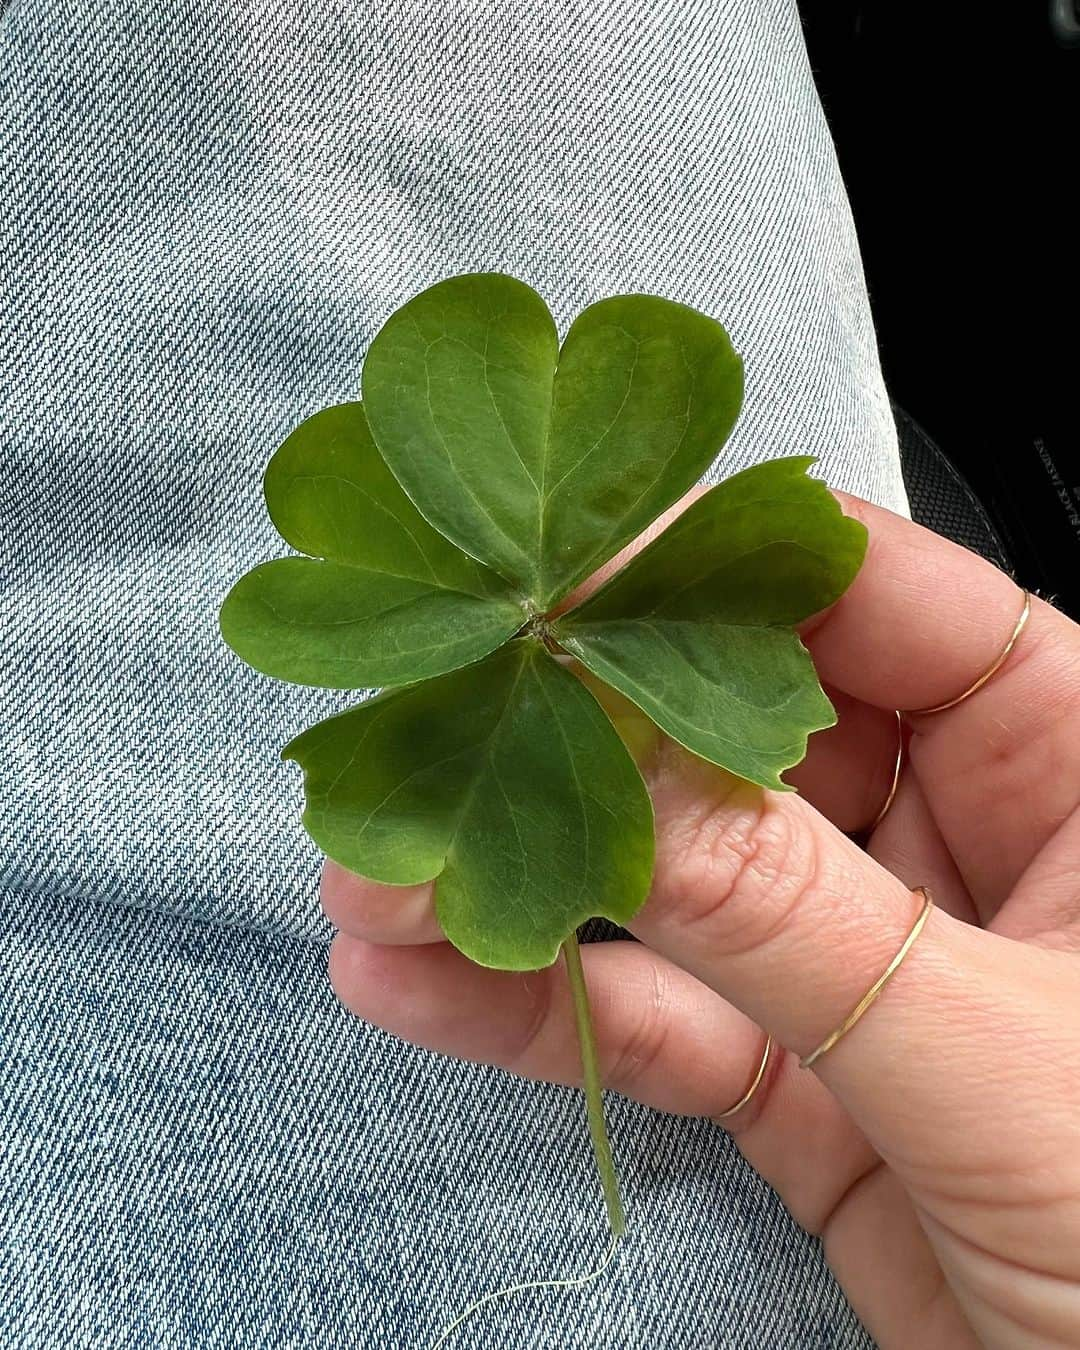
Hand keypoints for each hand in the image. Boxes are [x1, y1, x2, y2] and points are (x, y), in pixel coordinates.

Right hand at [321, 491, 1079, 1348]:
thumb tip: (623, 777)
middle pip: (746, 732)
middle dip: (584, 732)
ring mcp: (870, 963)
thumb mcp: (1001, 1057)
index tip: (571, 578)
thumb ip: (804, 920)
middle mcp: (962, 839)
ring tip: (383, 874)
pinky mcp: (806, 1085)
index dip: (727, 574)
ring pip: (680, 886)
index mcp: (1069, 767)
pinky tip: (423, 983)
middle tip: (441, 726)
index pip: (882, 605)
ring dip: (527, 877)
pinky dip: (544, 1010)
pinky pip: (663, 1021)